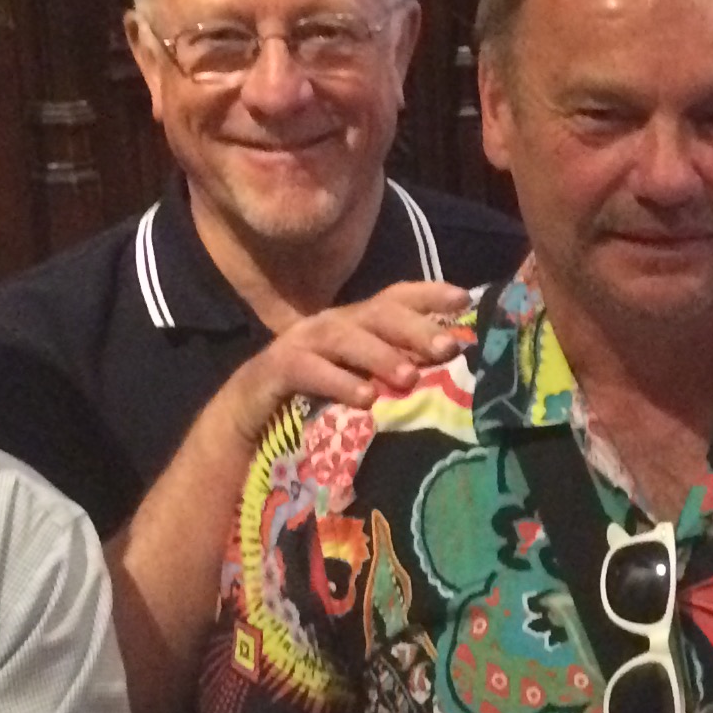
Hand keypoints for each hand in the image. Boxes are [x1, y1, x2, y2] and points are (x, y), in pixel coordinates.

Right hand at [216, 282, 468, 448]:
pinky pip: (309, 371)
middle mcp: (332, 325)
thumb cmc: (315, 398)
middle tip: (447, 348)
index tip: (464, 300)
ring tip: (409, 377)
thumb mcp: (361, 382)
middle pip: (377, 314)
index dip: (429, 295)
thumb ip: (396, 373)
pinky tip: (364, 398)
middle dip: (413, 327)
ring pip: (345, 339)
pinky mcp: (276, 369)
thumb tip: (452, 373)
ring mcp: (301, 343)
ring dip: (379, 355)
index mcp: (356, 324)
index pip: (396, 298)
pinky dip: (338, 382)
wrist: (248, 417)